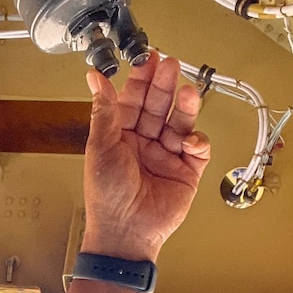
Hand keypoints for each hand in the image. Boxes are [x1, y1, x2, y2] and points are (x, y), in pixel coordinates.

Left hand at [81, 52, 210, 262]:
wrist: (126, 233)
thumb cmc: (107, 197)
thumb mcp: (101, 148)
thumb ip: (103, 110)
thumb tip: (94, 78)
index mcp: (120, 135)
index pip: (133, 99)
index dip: (141, 79)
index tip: (148, 58)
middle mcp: (144, 142)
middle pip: (158, 106)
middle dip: (164, 85)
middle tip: (170, 65)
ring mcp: (166, 156)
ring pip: (180, 122)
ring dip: (185, 107)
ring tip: (186, 93)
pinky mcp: (187, 171)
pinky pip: (198, 149)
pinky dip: (197, 140)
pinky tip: (188, 139)